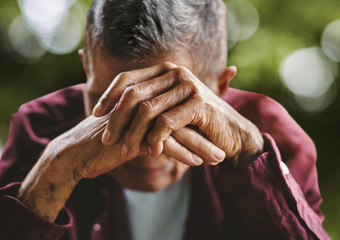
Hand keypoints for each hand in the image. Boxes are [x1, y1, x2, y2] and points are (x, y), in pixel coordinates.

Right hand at [18, 111, 218, 220]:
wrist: (78, 152)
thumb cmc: (108, 140)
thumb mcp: (134, 130)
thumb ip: (154, 125)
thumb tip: (177, 130)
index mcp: (146, 99)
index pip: (180, 108)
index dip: (200, 122)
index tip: (218, 135)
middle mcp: (143, 104)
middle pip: (183, 116)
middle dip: (206, 133)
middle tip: (226, 146)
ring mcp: (137, 118)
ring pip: (177, 130)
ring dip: (200, 145)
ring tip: (219, 158)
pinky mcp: (131, 135)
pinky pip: (163, 144)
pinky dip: (182, 154)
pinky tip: (197, 163)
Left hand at [93, 62, 262, 165]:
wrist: (231, 134)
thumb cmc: (196, 125)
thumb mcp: (168, 111)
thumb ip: (146, 104)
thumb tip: (109, 110)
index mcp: (166, 70)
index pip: (127, 78)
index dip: (108, 96)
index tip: (94, 115)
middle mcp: (176, 73)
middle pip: (133, 94)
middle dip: (116, 119)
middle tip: (107, 140)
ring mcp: (189, 86)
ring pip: (147, 110)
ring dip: (133, 134)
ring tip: (125, 151)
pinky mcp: (199, 103)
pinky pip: (167, 122)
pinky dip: (156, 138)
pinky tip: (151, 152)